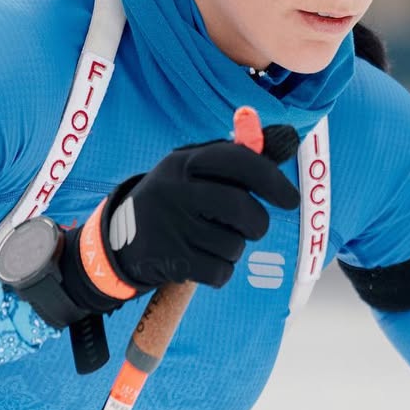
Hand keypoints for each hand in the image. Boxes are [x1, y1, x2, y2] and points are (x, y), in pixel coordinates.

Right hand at [68, 126, 299, 297]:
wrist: (119, 241)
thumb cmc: (176, 200)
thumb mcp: (192, 170)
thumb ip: (236, 158)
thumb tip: (285, 137)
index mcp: (185, 162)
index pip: (237, 161)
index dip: (271, 180)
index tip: (291, 200)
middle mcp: (175, 190)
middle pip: (241, 208)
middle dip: (256, 223)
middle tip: (252, 228)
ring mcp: (171, 226)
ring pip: (233, 245)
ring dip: (233, 248)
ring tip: (212, 240)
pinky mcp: (170, 260)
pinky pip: (220, 272)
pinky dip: (220, 271)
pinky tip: (202, 260)